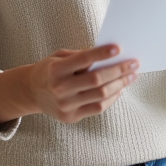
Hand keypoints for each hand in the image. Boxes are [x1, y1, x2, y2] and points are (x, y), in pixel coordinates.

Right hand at [0, 44, 137, 125]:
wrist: (31, 93)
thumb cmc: (50, 70)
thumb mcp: (60, 57)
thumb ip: (81, 56)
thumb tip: (109, 55)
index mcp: (55, 70)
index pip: (83, 59)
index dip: (102, 54)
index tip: (118, 48)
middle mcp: (59, 89)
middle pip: (96, 80)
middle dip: (119, 70)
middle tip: (134, 63)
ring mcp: (65, 105)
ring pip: (100, 95)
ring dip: (120, 85)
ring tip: (131, 76)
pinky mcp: (71, 117)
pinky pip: (98, 108)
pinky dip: (112, 98)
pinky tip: (119, 89)